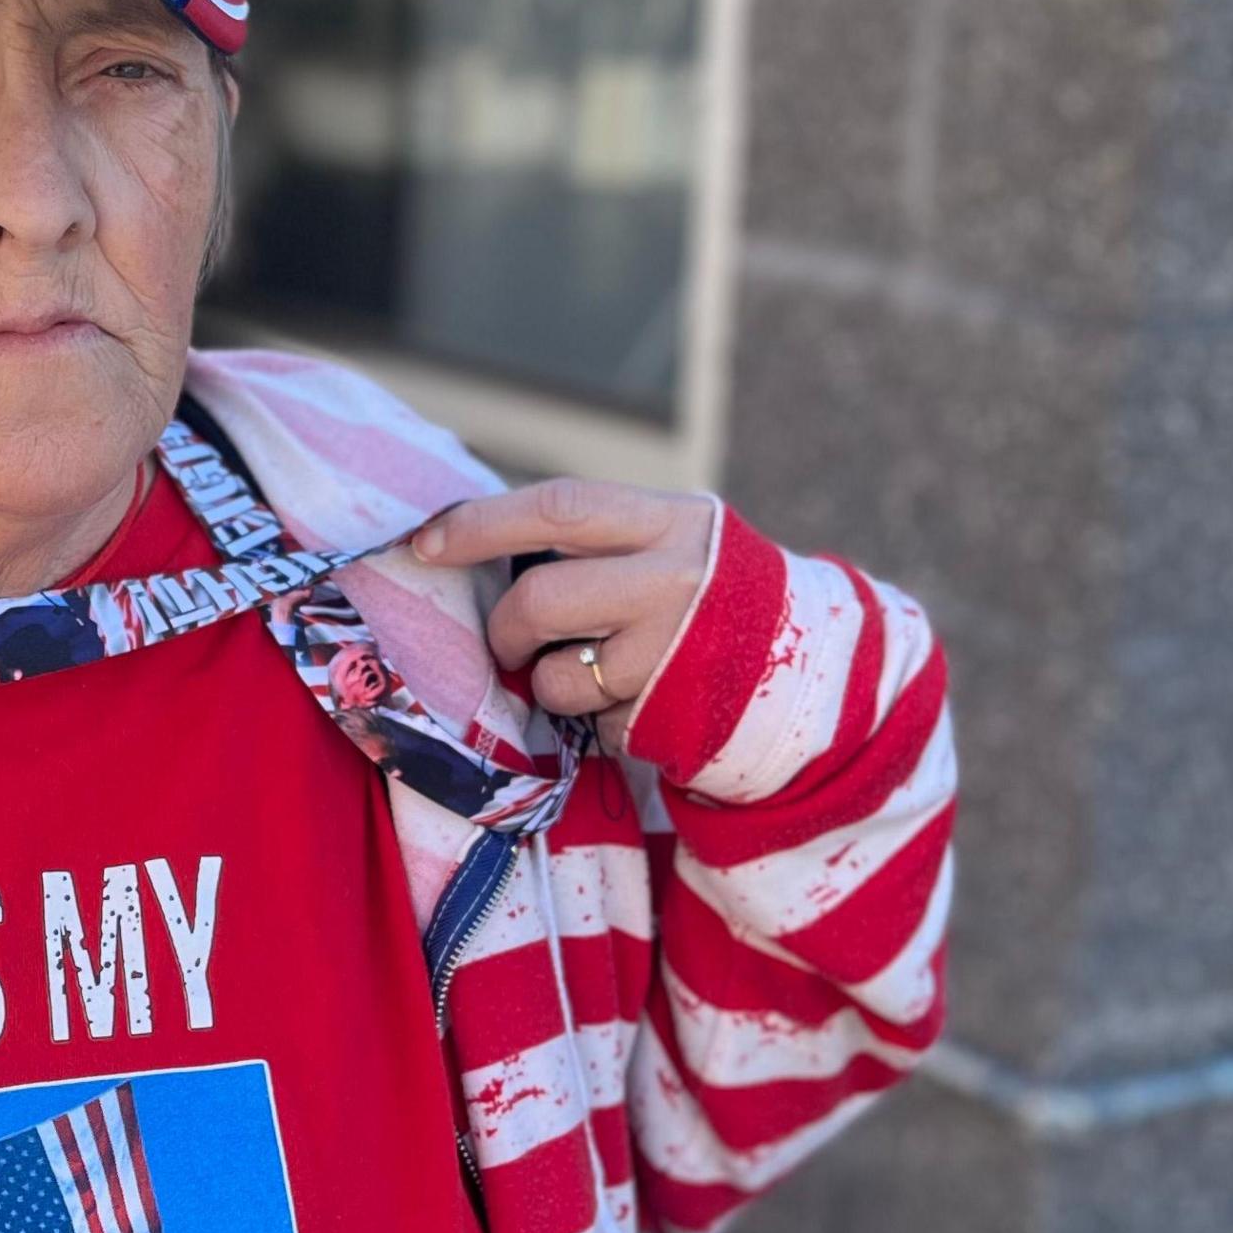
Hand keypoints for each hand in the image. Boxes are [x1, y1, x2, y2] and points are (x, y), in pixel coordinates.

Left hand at [411, 477, 716, 752]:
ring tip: (592, 674)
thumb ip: (593, 538)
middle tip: (512, 640)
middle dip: (506, 629)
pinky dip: (596, 720)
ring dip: (551, 684)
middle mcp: (674, 581)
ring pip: (557, 677)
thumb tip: (469, 539)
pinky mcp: (668, 717)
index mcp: (666, 521)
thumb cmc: (704, 594)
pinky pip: (593, 725)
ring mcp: (673, 654)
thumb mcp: (666, 540)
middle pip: (540, 600)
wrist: (807, 666)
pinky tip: (637, 702)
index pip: (557, 507)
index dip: (480, 525)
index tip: (426, 544)